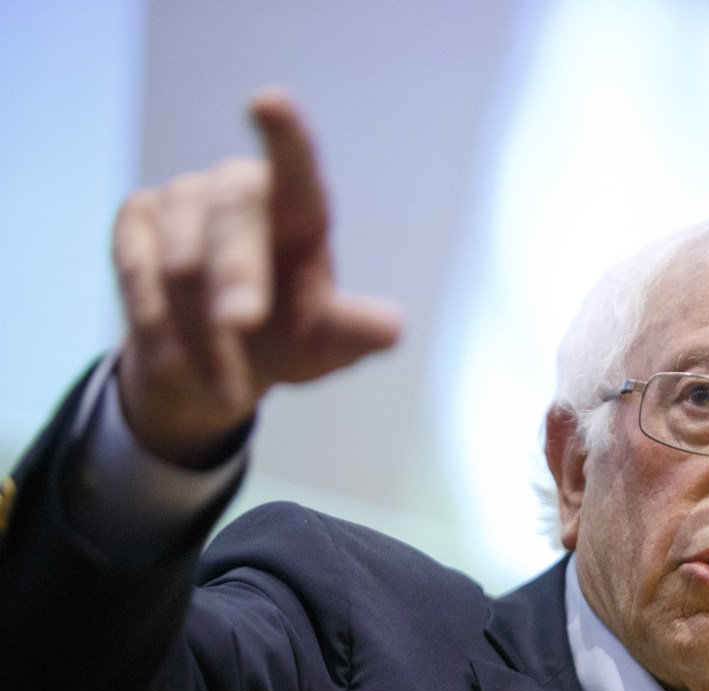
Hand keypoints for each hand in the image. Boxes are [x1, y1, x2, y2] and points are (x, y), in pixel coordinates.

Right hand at [112, 89, 401, 467]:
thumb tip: (391, 329)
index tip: (269, 103)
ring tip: (227, 388)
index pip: (296, 163)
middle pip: (231, 215)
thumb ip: (353, 332)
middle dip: (236, 275)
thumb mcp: (326, 345)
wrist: (215, 367)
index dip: (285, 133)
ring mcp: (181, 198)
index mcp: (300, 206)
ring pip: (182, 263)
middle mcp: (239, 188)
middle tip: (244, 324)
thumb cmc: (288, 339)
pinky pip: (140, 278)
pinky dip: (163, 329)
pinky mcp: (134, 222)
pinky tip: (181, 363)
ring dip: (204, 334)